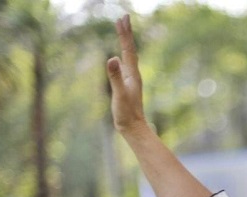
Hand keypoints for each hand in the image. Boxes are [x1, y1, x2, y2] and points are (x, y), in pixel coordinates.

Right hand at [106, 15, 146, 134]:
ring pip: (128, 56)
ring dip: (125, 42)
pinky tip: (119, 57)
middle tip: (123, 17)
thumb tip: (112, 58)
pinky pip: (125, 66)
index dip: (125, 34)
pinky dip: (122, 56)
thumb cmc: (127, 113)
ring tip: (122, 31)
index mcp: (132, 74)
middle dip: (126, 33)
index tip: (122, 18)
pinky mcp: (127, 86)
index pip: (128, 49)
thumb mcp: (119, 94)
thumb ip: (115, 77)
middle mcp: (133, 74)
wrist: (133, 128)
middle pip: (130, 49)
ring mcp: (130, 80)